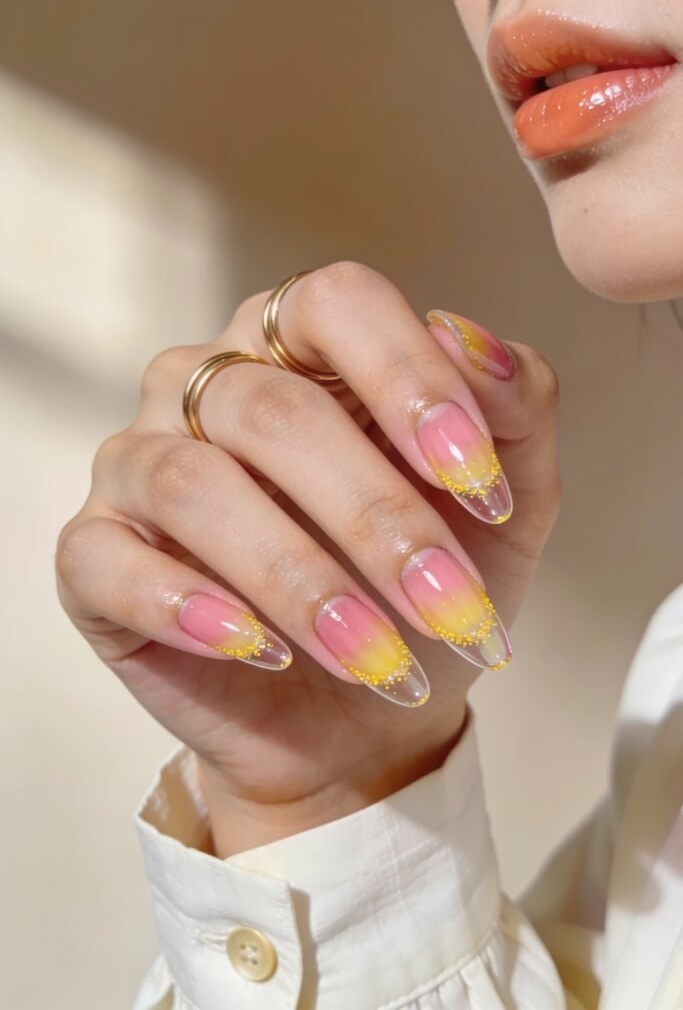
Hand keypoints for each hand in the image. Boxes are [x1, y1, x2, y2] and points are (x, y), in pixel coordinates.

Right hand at [56, 262, 559, 855]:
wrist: (365, 717)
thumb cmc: (421, 594)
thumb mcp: (502, 507)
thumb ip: (515, 413)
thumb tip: (479, 345)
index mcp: (300, 347)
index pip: (339, 303)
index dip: (412, 380)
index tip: (479, 482)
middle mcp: (207, 387)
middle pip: (274, 409)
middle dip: (376, 518)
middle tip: (448, 605)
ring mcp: (140, 465)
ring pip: (194, 484)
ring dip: (300, 581)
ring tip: (374, 656)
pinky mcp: (95, 554)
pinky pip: (107, 558)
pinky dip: (190, 608)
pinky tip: (261, 652)